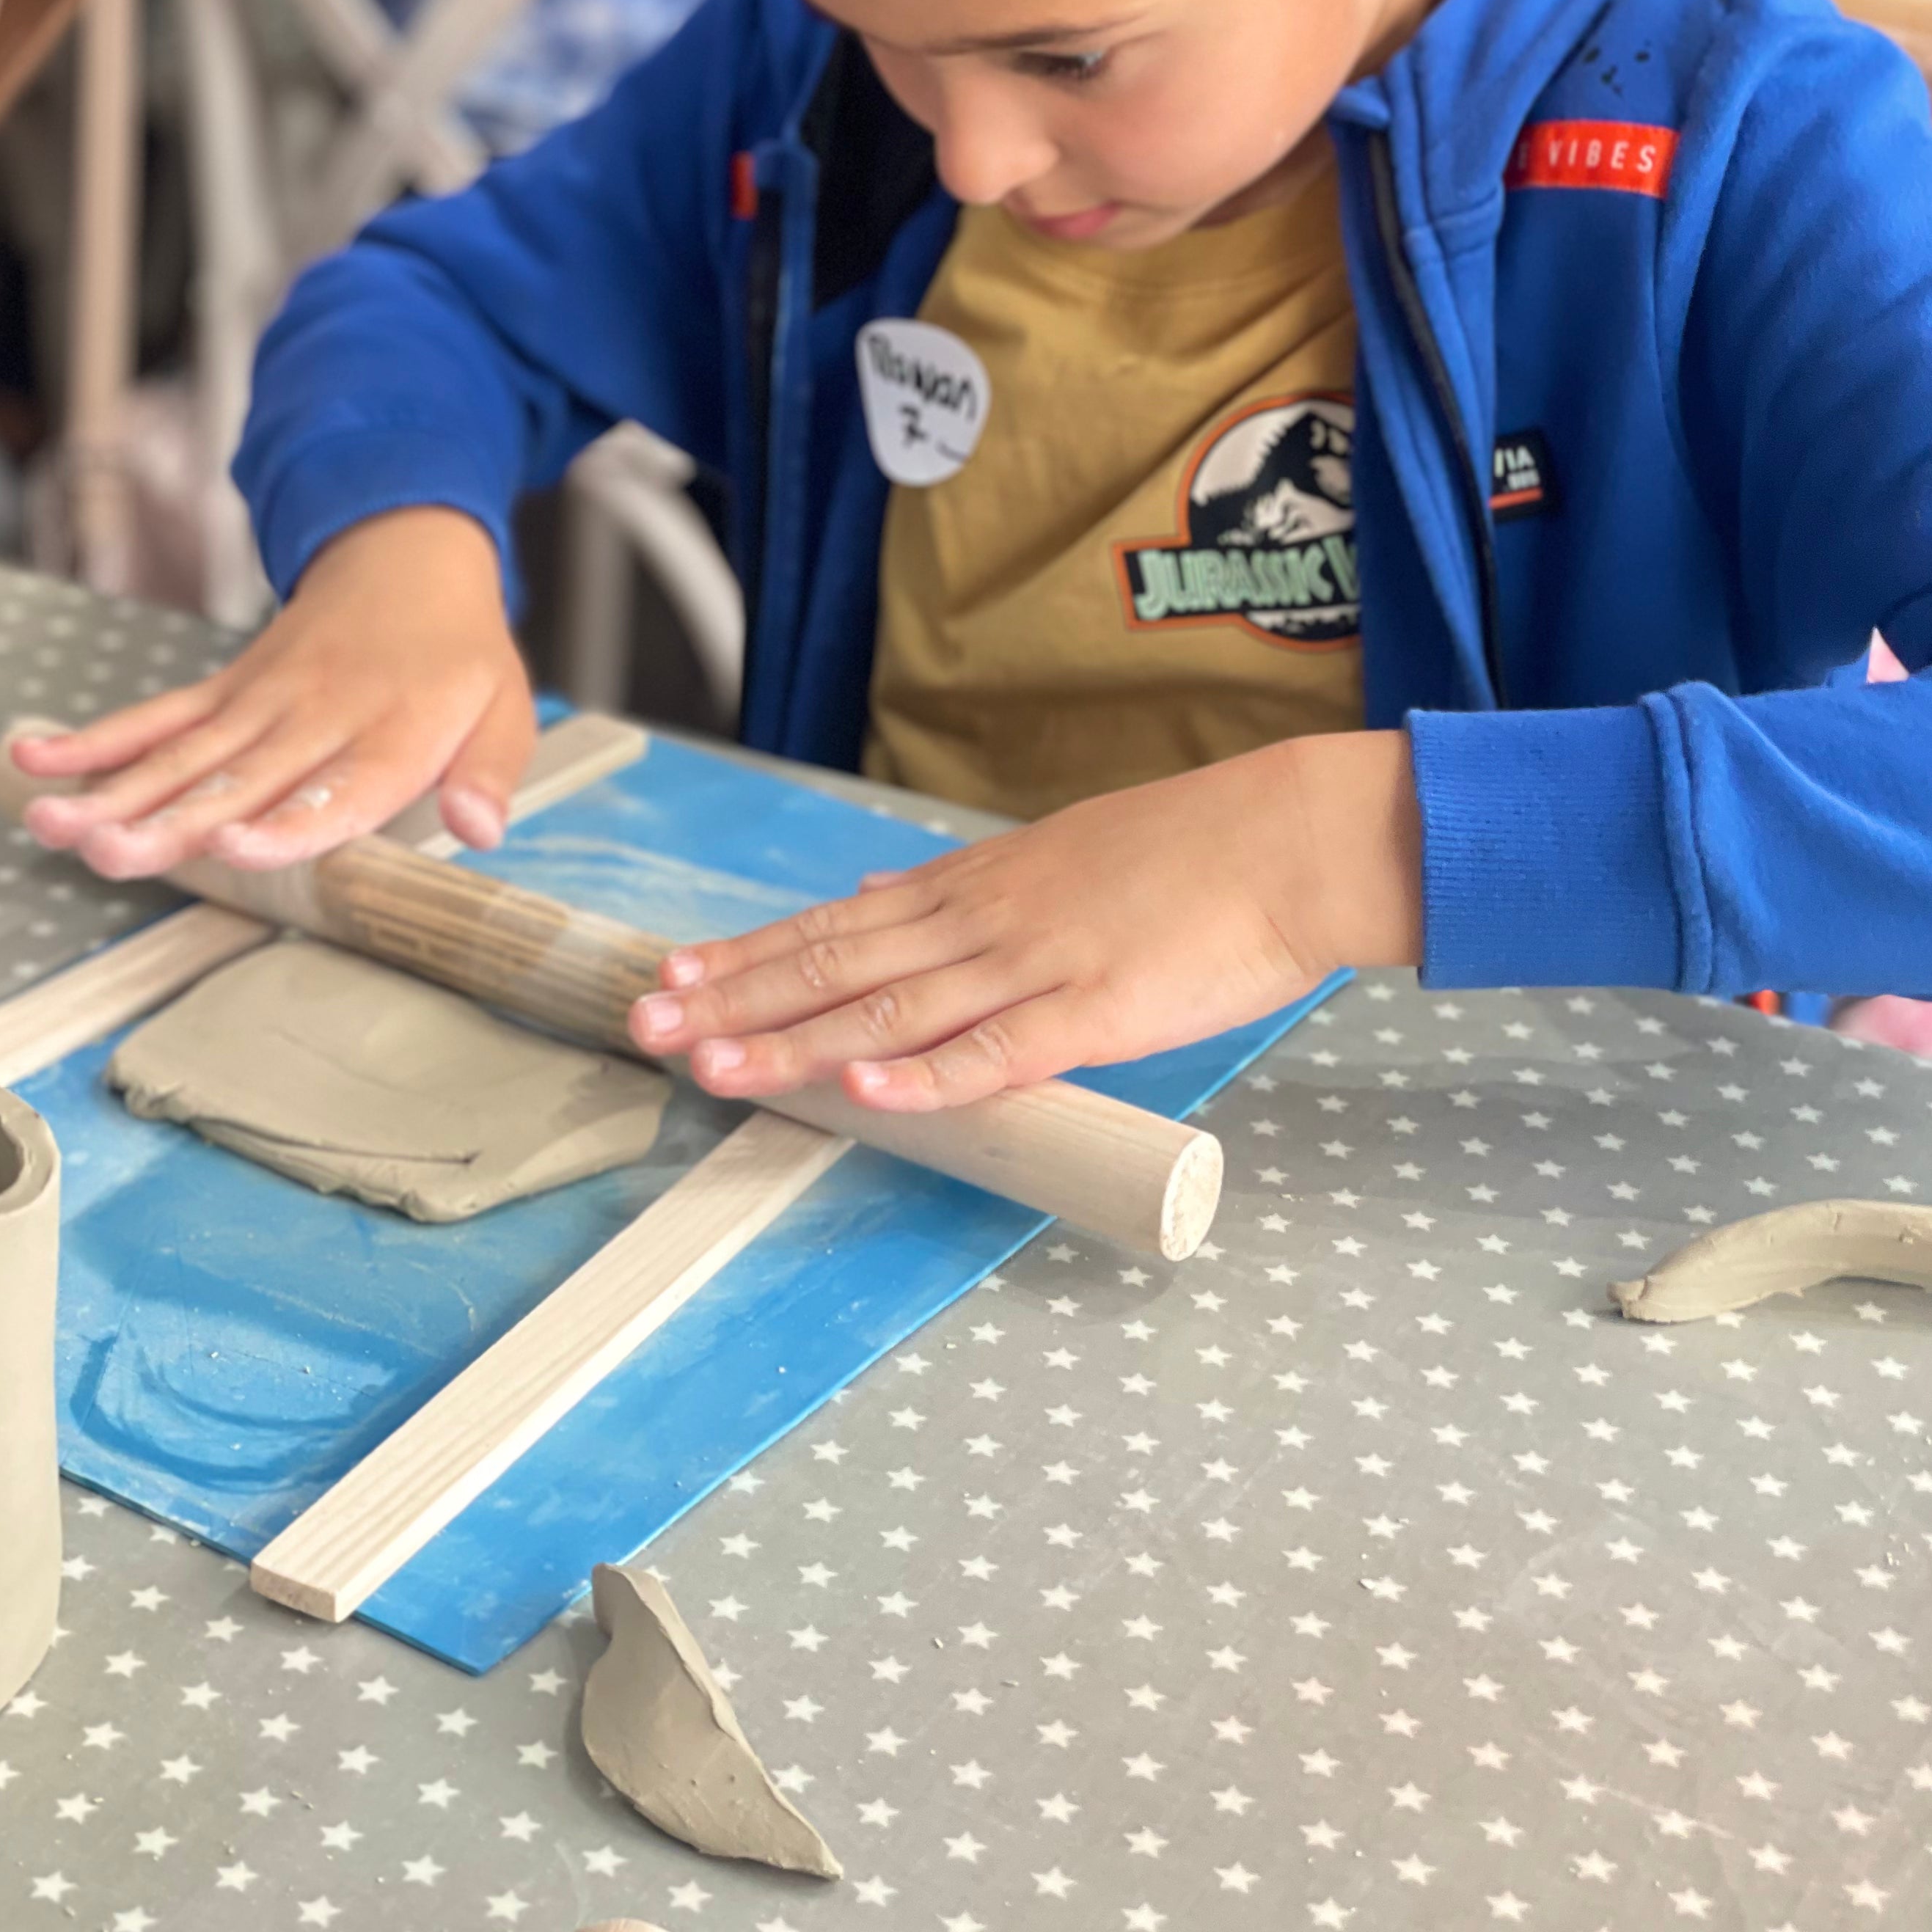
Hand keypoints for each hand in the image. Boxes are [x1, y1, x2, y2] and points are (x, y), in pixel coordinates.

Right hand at [9, 507, 533, 879]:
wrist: (409, 557)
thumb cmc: (458, 654)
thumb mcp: (506, 710)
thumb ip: (492, 773)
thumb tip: (481, 830)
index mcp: (392, 731)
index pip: (336, 789)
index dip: (286, 824)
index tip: (235, 847)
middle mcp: (317, 716)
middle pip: (237, 778)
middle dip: (167, 821)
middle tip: (107, 851)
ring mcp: (262, 700)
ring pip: (183, 752)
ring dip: (113, 790)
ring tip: (50, 824)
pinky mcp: (226, 688)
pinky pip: (158, 715)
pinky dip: (97, 738)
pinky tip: (37, 761)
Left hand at [628, 732, 1420, 1109]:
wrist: (1286, 841)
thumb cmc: (1183, 857)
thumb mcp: (1051, 855)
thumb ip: (958, 887)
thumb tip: (873, 891)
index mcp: (973, 888)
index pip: (834, 924)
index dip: (747, 956)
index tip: (671, 977)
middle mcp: (982, 921)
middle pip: (836, 963)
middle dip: (736, 999)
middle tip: (645, 1025)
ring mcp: (1033, 965)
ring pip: (892, 1009)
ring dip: (796, 1042)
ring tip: (715, 1068)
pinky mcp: (1093, 1012)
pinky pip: (995, 1051)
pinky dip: (925, 1074)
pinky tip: (863, 1090)